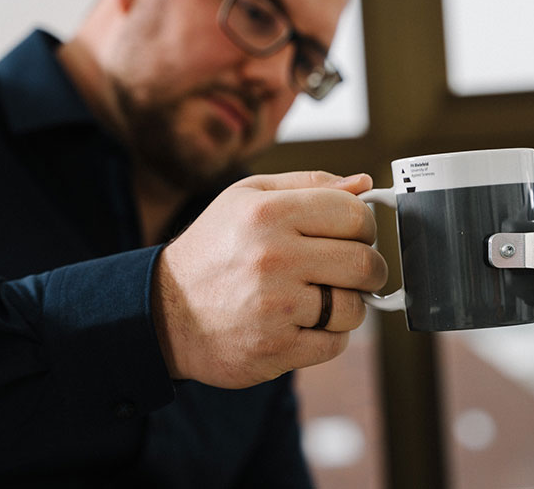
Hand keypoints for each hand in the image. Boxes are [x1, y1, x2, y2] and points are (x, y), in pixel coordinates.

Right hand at [152, 171, 387, 388]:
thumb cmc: (215, 248)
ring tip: (321, 297)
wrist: (164, 312)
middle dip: (369, 268)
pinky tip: (303, 323)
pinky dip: (329, 335)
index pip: (355, 215)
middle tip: (352, 271)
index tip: (356, 235)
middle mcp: (272, 258)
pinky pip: (335, 343)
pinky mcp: (274, 350)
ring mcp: (274, 308)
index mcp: (269, 213)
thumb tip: (364, 184)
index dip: (365, 226)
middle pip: (364, 263)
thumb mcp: (249, 197)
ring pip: (354, 308)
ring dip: (348, 305)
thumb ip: (309, 184)